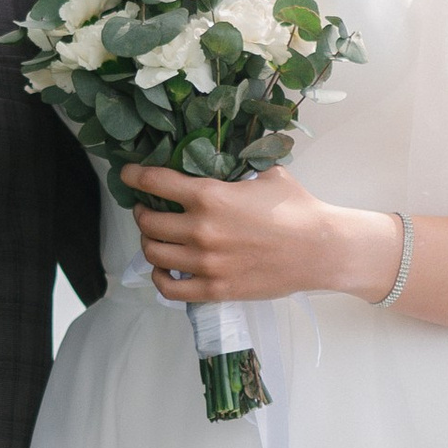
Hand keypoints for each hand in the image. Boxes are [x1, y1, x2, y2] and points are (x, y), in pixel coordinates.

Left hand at [120, 163, 400, 305]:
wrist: (320, 250)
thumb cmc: (297, 208)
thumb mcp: (265, 175)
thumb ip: (236, 169)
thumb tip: (222, 159)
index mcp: (210, 196)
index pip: (155, 182)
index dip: (134, 176)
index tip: (127, 175)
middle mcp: (201, 230)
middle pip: (148, 222)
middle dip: (142, 213)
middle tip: (147, 210)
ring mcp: (205, 263)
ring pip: (153, 254)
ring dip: (148, 243)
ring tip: (155, 237)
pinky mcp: (214, 289)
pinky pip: (169, 288)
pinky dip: (159, 277)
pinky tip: (164, 269)